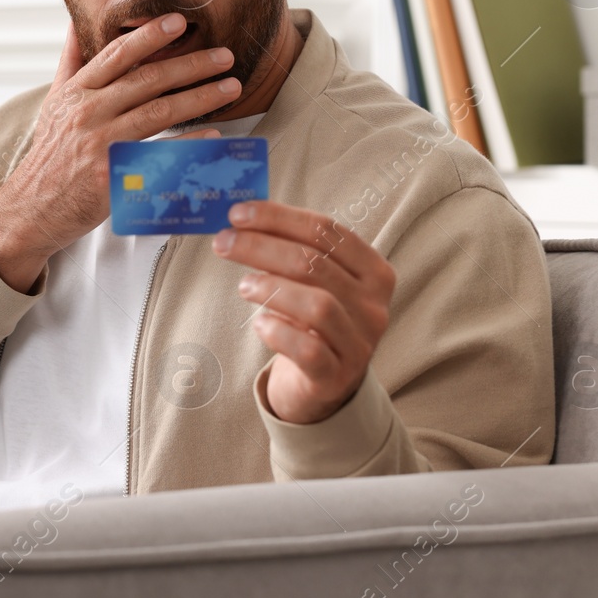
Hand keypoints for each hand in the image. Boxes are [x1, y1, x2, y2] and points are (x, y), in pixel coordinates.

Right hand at [0, 12, 241, 291]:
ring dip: (200, 97)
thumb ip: (71, 62)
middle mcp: (87, 113)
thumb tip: (76, 21)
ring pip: (159, 112)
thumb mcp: (53, 103)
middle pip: (147, 81)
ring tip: (230, 87)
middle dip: (191, 65)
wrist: (31, 208)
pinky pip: (160, 155)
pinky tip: (214, 135)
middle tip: (224, 56)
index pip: (117, 55)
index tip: (180, 22)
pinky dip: (188, 144)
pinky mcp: (112, 176)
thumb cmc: (49, 155)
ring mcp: (100, 145)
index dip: (150, 36)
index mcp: (76, 92)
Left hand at [212, 201, 395, 423]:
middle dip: (262, 247)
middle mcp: (374, 305)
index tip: (238, 214)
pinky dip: (278, 332)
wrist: (325, 383)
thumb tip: (241, 217)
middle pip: (315, 263)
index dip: (279, 218)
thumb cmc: (313, 321)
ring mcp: (359, 343)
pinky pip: (307, 350)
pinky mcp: (336, 376)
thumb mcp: (313, 282)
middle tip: (223, 242)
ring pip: (317, 305)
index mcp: (373, 271)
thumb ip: (291, 249)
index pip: (327, 231)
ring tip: (244, 286)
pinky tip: (259, 324)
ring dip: (271, 288)